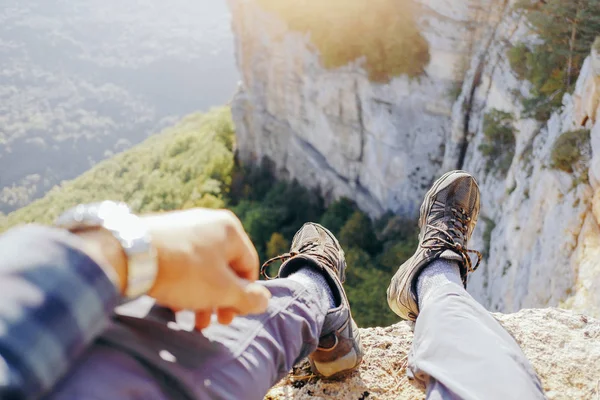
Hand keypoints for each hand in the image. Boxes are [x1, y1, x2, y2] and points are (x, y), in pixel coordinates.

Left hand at [143, 209, 270, 329]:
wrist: (131, 254)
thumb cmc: (185, 271)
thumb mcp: (223, 290)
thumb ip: (248, 298)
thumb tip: (265, 301)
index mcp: (230, 229)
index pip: (248, 266)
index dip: (244, 295)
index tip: (231, 317)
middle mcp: (209, 222)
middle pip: (224, 268)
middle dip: (220, 299)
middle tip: (213, 321)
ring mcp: (183, 226)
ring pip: (201, 268)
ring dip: (201, 296)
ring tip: (192, 320)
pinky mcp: (161, 234)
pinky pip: (181, 263)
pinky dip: (182, 284)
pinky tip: (173, 304)